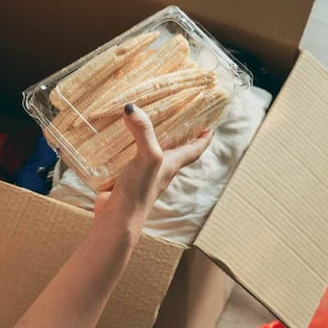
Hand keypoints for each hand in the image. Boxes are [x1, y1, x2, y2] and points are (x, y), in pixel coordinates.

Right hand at [93, 104, 213, 232]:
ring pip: (150, 153)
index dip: (203, 139)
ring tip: (148, 122)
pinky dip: (126, 147)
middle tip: (179, 118)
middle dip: (179, 136)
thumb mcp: (148, 157)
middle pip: (174, 150)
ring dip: (151, 140)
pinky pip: (128, 158)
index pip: (193, 150)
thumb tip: (132, 108)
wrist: (117, 219)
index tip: (210, 127)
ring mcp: (141, 174)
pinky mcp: (124, 177)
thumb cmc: (139, 192)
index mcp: (171, 165)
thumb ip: (143, 132)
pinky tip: (118, 140)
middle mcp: (159, 169)